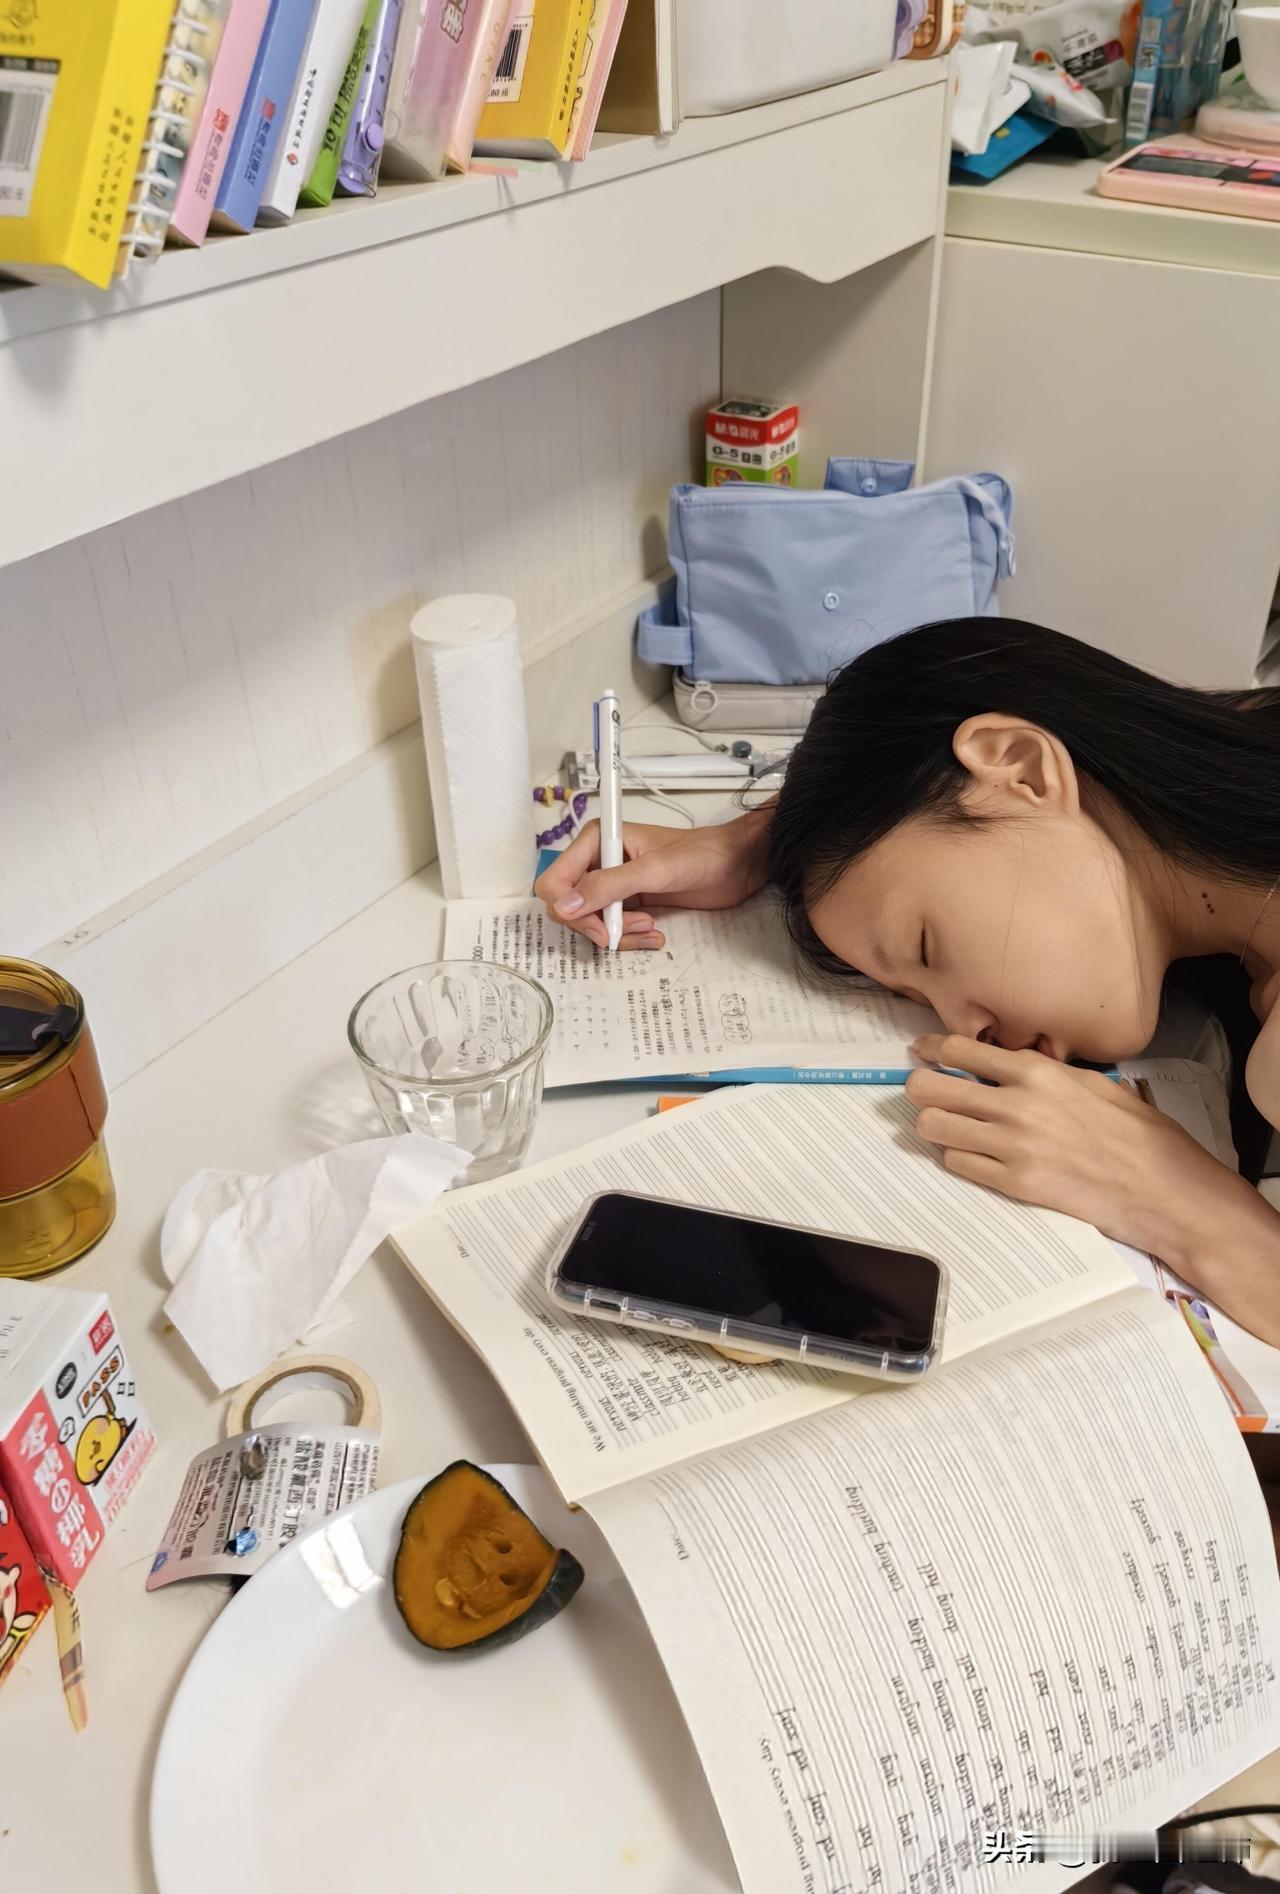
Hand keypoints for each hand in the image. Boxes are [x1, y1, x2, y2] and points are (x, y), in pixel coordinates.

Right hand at [535, 809, 770, 951]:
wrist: (735, 865)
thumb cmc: (701, 855)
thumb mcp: (654, 870)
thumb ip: (608, 886)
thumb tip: (565, 905)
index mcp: (596, 841)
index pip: (555, 881)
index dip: (570, 908)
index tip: (601, 926)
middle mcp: (598, 861)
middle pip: (568, 907)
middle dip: (597, 925)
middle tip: (634, 926)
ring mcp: (612, 884)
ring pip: (590, 923)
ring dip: (619, 934)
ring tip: (650, 927)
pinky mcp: (628, 902)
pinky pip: (612, 930)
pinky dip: (631, 938)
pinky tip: (654, 933)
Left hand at [905, 1034, 1254, 1269]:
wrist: (1162, 1187)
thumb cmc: (1137, 1134)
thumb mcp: (1093, 1084)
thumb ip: (1045, 1074)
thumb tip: (1008, 1066)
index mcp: (1038, 1072)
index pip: (961, 1050)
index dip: (933, 1049)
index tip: (922, 1051)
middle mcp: (1017, 1105)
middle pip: (931, 1087)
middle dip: (920, 1087)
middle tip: (925, 1091)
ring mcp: (1012, 1146)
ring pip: (933, 1126)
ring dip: (933, 1124)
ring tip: (947, 1125)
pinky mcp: (1014, 1184)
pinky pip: (957, 1163)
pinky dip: (957, 1156)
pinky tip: (972, 1153)